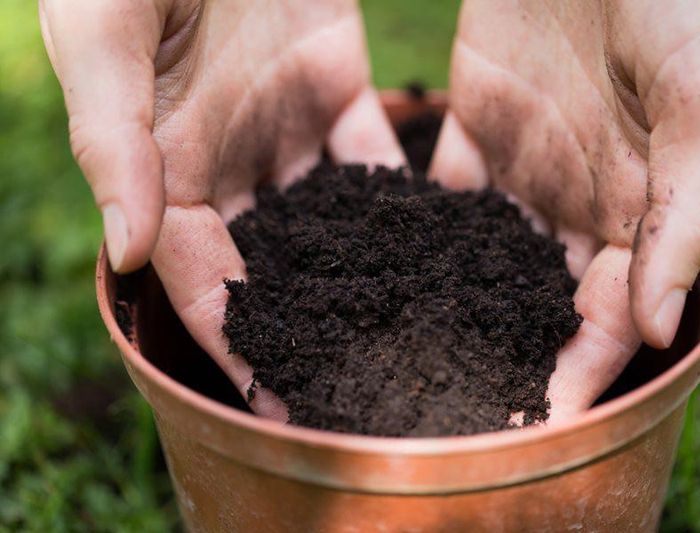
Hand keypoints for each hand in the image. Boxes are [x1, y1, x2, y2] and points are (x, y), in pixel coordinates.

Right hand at [40, 0, 403, 417]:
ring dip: (366, 276)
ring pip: (331, 221)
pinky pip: (372, 154)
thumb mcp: (106, 33)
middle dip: (313, 331)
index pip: (205, 278)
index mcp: (169, 165)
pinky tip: (439, 245)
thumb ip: (115, 142)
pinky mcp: (334, 86)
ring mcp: (284, 127)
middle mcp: (229, 160)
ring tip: (413, 337)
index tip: (280, 404)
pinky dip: (400, 199)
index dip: (238, 344)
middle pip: (276, 267)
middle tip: (363, 392)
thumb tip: (130, 255)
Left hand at [431, 0, 699, 420]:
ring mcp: (526, 165)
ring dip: (448, 306)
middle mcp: (581, 198)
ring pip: (483, 257)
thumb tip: (656, 325)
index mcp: (643, 203)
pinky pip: (440, 195)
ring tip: (400, 357)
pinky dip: (414, 235)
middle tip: (452, 405)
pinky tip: (376, 275)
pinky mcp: (477, 125)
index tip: (536, 419)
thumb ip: (683, 211)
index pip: (612, 310)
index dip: (580, 366)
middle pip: (539, 298)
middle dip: (503, 351)